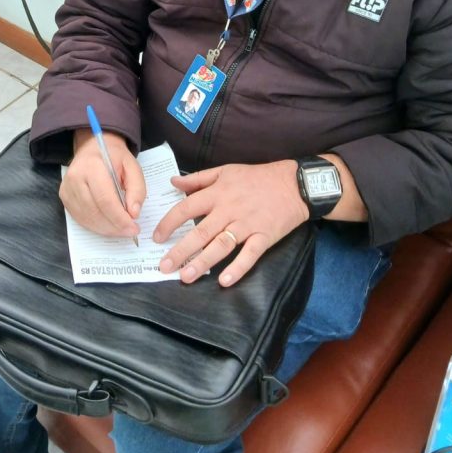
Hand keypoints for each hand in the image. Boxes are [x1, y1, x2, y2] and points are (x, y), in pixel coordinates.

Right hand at [59, 128, 145, 238]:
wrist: (94, 147)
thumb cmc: (115, 157)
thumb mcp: (133, 166)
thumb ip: (137, 188)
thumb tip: (133, 213)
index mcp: (92, 166)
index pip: (105, 199)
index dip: (120, 218)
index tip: (134, 228)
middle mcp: (75, 178)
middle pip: (95, 211)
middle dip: (114, 226)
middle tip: (130, 232)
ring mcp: (67, 188)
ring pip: (86, 218)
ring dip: (106, 229)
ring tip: (122, 231)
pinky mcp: (64, 196)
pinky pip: (80, 218)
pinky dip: (96, 226)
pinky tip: (109, 226)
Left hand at [153, 161, 308, 286]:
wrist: (295, 184)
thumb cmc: (258, 177)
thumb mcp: (226, 171)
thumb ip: (198, 178)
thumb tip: (173, 183)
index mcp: (218, 193)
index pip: (187, 208)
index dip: (169, 223)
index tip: (157, 238)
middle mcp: (229, 209)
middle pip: (200, 232)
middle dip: (180, 250)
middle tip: (164, 267)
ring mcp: (247, 224)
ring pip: (221, 245)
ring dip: (202, 262)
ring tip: (185, 277)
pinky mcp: (264, 236)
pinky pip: (250, 254)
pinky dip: (238, 268)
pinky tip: (224, 281)